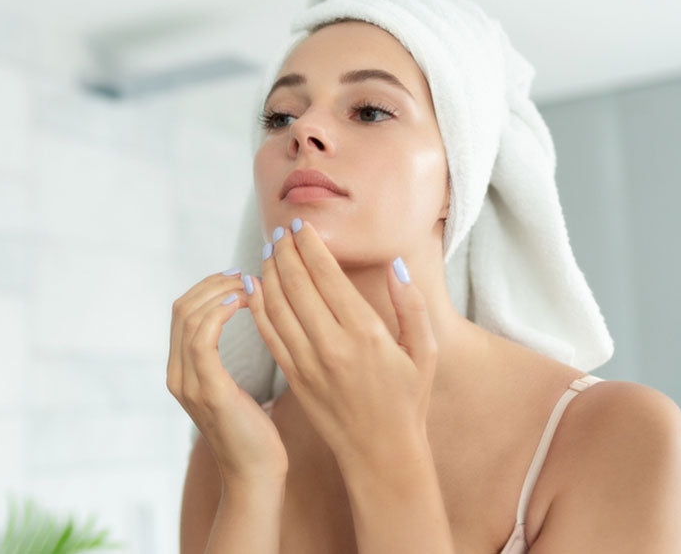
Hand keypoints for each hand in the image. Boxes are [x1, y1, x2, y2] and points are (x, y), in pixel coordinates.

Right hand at [167, 269, 288, 485]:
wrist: (256, 475)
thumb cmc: (255, 432)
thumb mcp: (235, 387)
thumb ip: (226, 360)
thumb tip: (242, 326)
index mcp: (181, 371)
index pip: (182, 312)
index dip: (207, 287)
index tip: (238, 277)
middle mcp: (177, 375)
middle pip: (181, 309)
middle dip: (212, 284)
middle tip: (244, 275)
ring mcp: (188, 383)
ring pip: (190, 318)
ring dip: (220, 294)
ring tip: (248, 286)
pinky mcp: (207, 390)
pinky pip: (202, 338)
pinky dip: (219, 314)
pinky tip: (243, 305)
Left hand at [244, 218, 437, 470]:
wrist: (381, 453)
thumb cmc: (408, 399)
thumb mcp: (425, 352)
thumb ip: (412, 307)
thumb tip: (396, 267)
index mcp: (367, 334)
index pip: (328, 277)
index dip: (311, 246)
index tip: (301, 226)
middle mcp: (333, 346)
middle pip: (297, 285)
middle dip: (285, 252)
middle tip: (280, 231)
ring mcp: (309, 363)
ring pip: (277, 306)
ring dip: (268, 274)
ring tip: (269, 252)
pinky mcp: (294, 377)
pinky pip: (269, 334)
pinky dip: (258, 306)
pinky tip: (255, 287)